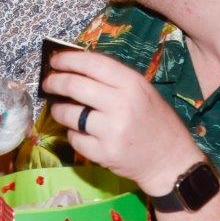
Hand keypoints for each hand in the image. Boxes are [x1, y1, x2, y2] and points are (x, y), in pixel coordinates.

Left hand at [41, 49, 200, 195]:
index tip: (54, 60)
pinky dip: (73, 134)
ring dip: (58, 110)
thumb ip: (112, 80)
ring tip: (61, 109)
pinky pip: (74, 138)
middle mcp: (121, 104)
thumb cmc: (155, 122)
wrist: (171, 161)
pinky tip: (80, 132)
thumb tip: (74, 68)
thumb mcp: (142, 92)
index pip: (91, 63)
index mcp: (132, 83)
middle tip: (48, 84)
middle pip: (74, 86)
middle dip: (54, 82)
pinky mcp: (104, 153)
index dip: (67, 59)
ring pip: (69, 114)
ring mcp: (111, 130)